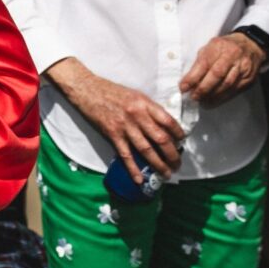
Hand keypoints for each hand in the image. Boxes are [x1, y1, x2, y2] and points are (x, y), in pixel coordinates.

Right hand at [47, 58, 183, 182]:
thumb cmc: (110, 91)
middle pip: (161, 139)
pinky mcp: (112, 134)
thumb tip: (163, 125)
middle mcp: (137, 115)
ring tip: (166, 173)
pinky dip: (133, 168)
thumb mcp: (134, 95)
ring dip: (158, 163)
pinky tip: (140, 178)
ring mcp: (124, 126)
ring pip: (146, 149)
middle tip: (177, 164)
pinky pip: (125, 155)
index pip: (168, 121)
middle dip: (172, 154)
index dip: (178, 134)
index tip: (182, 142)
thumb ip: (148, 109)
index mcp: (144, 103)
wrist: (86, 89)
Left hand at [180, 33, 264, 106]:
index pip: (204, 63)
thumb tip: (188, 80)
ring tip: (202, 100)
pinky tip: (214, 100)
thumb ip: (200, 61)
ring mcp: (243, 67)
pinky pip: (235, 90)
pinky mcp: (249, 78)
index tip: (183, 87)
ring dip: (212, 95)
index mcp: (219, 46)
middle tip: (193, 96)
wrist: (251, 45)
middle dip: (203, 88)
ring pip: (227, 84)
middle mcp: (232, 56)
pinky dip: (222, 97)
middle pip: (217, 74)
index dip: (193, 77)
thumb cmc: (225, 47)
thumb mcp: (210, 47)